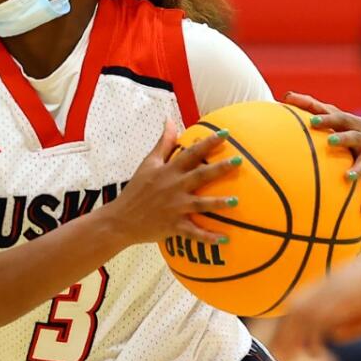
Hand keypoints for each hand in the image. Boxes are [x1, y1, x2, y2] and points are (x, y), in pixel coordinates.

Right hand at [102, 120, 242, 246]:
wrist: (121, 219)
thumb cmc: (136, 190)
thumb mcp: (148, 163)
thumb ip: (162, 143)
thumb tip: (170, 121)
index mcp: (168, 171)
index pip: (190, 153)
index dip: (208, 142)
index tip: (226, 133)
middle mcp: (173, 187)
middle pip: (199, 176)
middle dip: (219, 168)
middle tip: (239, 161)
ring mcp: (175, 208)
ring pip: (199, 204)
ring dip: (217, 203)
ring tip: (235, 201)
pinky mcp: (174, 226)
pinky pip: (193, 233)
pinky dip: (207, 237)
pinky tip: (225, 239)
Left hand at [270, 244, 360, 357]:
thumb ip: (357, 323)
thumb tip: (334, 337)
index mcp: (339, 282)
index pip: (305, 302)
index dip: (293, 324)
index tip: (288, 343)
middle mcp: (334, 282)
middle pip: (297, 308)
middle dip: (286, 333)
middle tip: (280, 356)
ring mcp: (340, 286)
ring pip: (304, 313)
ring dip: (293, 337)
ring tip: (288, 358)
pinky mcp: (349, 293)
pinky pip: (322, 315)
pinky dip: (312, 335)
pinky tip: (312, 352)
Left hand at [284, 91, 360, 210]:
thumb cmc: (337, 133)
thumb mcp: (326, 122)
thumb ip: (308, 107)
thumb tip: (286, 95)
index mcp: (352, 123)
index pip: (338, 117)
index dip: (326, 119)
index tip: (311, 121)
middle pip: (355, 136)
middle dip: (344, 137)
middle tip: (330, 140)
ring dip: (358, 169)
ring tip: (348, 176)